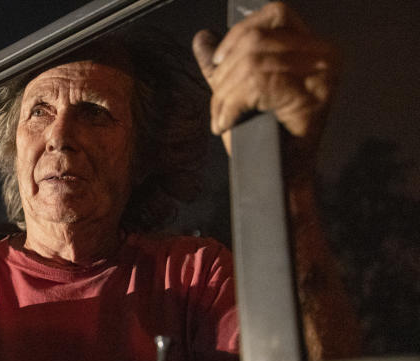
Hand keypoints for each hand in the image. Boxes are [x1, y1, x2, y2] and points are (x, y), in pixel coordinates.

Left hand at [192, 2, 339, 171]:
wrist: (279, 177)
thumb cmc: (266, 139)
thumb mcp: (241, 92)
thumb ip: (224, 65)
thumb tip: (202, 39)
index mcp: (314, 46)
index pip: (275, 14)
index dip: (239, 33)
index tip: (219, 61)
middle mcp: (325, 54)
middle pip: (257, 41)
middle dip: (225, 75)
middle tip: (219, 105)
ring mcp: (321, 74)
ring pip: (252, 63)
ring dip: (225, 95)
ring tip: (222, 117)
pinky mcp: (309, 94)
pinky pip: (256, 84)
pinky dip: (232, 105)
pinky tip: (227, 122)